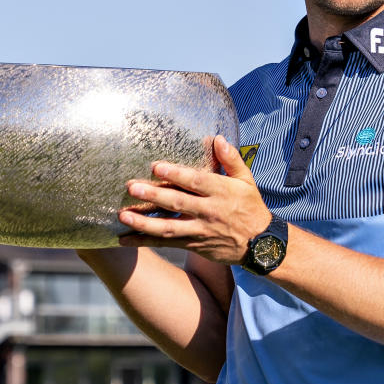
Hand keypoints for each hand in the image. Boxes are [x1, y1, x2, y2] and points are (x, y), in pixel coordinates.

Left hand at [117, 135, 271, 264]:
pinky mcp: (194, 245)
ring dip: (144, 223)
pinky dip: (146, 241)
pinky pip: (167, 244)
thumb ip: (231, 159)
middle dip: (153, 196)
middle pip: (178, 203)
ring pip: (169, 227)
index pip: (196, 182)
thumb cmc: (251, 206)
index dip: (176, 175)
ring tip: (123, 216)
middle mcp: (209, 212)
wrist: (260, 244)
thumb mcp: (247, 180)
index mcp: (222, 192)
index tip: (156, 167)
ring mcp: (200, 231)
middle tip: (131, 187)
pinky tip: (125, 239)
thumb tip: (217, 138)